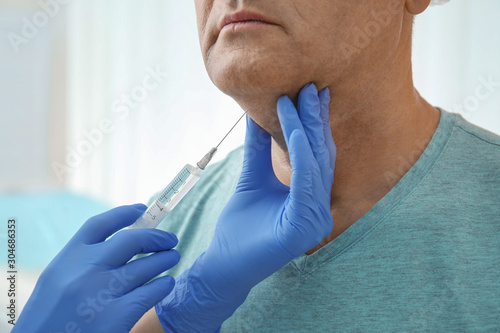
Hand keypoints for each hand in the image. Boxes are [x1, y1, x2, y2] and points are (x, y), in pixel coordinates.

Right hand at [13, 204, 180, 332]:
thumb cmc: (48, 319)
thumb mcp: (57, 281)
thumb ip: (82, 262)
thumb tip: (118, 244)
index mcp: (67, 258)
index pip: (100, 224)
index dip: (124, 213)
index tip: (142, 209)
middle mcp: (85, 270)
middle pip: (132, 240)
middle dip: (156, 237)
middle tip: (170, 239)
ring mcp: (101, 292)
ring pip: (147, 266)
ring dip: (165, 259)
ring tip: (173, 257)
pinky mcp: (116, 316)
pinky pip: (150, 292)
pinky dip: (163, 285)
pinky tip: (166, 284)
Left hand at [155, 83, 335, 331]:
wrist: (223, 265)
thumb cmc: (239, 227)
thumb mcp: (252, 178)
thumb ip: (259, 149)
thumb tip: (257, 113)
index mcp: (310, 199)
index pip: (316, 155)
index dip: (313, 123)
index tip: (307, 93)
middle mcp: (320, 208)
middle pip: (321, 155)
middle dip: (315, 119)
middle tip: (310, 86)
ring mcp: (316, 219)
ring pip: (316, 163)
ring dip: (308, 128)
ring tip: (300, 97)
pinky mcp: (305, 226)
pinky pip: (305, 180)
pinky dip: (301, 150)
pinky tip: (295, 125)